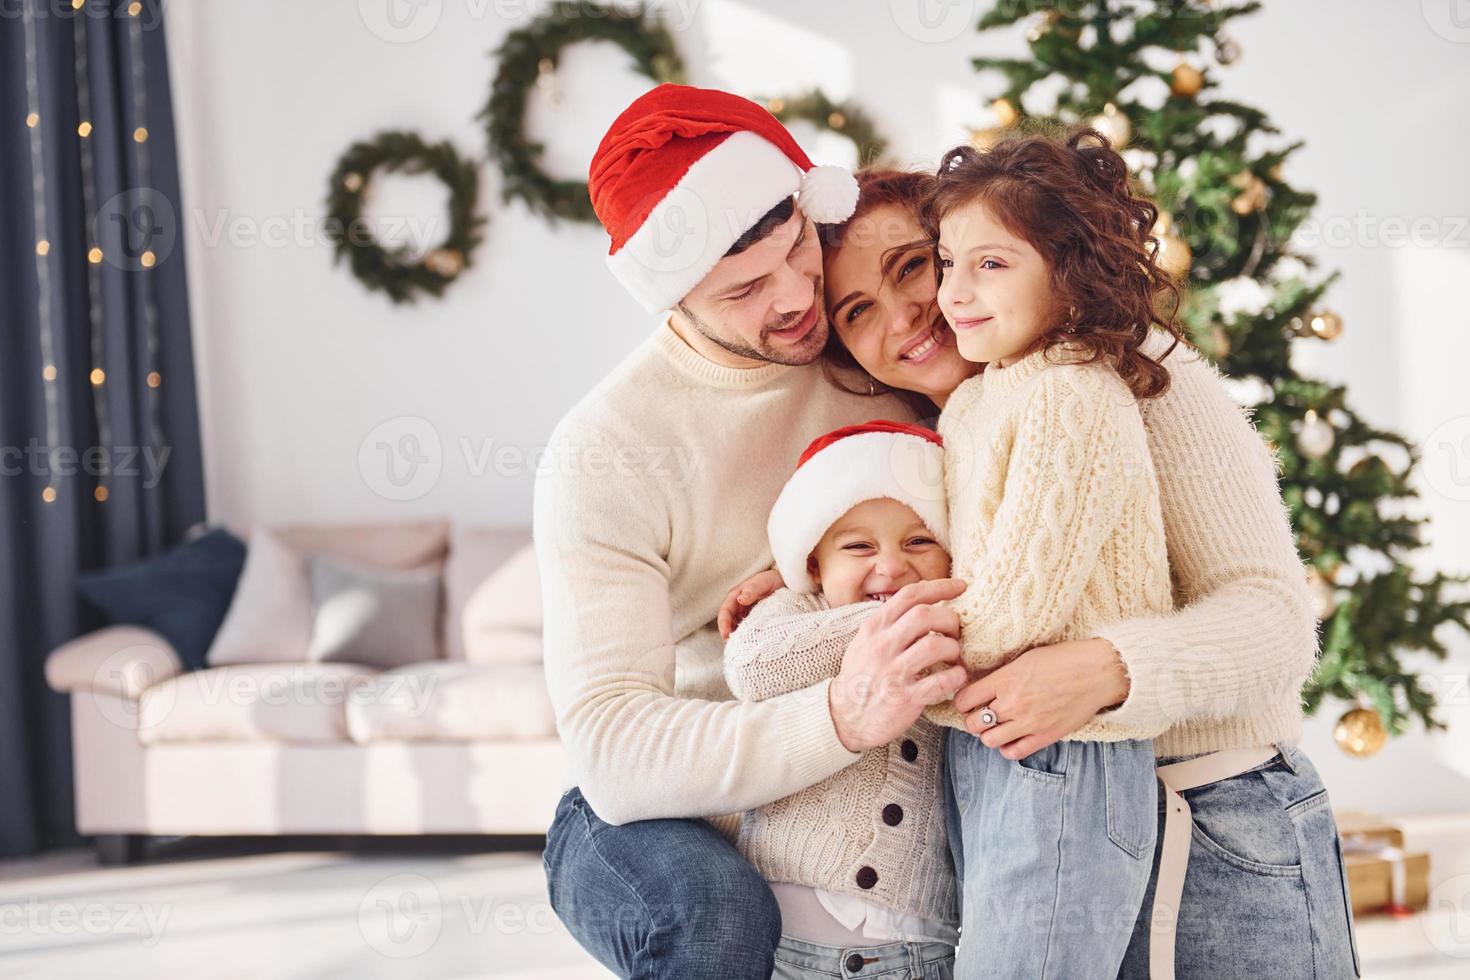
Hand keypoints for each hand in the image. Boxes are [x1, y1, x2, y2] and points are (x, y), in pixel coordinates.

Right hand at [717, 569, 786, 638]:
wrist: (786, 584)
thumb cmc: (773, 580)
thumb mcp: (763, 582)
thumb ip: (752, 590)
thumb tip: (740, 600)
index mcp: (736, 596)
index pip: (725, 611)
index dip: (723, 623)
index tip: (726, 634)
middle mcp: (738, 606)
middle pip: (728, 622)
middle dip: (728, 633)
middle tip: (733, 644)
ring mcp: (746, 614)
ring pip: (736, 627)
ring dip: (737, 636)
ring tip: (741, 646)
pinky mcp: (754, 621)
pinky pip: (747, 630)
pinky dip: (747, 636)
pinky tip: (750, 642)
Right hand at [829, 578, 970, 752]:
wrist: (845, 716)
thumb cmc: (861, 676)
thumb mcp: (865, 641)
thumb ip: (889, 621)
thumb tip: (921, 596)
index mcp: (874, 628)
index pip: (909, 596)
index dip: (939, 587)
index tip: (960, 587)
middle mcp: (882, 646)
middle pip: (925, 615)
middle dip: (950, 619)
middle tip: (955, 632)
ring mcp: (893, 672)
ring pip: (935, 645)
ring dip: (953, 648)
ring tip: (953, 657)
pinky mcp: (905, 698)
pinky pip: (942, 681)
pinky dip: (957, 676)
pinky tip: (956, 676)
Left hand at [952, 638, 1129, 760]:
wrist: (1097, 672)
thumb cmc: (1063, 659)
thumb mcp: (1024, 658)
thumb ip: (1001, 675)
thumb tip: (980, 686)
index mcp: (1005, 679)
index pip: (964, 699)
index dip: (962, 701)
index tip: (967, 700)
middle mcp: (1013, 703)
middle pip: (972, 723)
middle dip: (971, 719)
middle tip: (979, 714)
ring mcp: (1029, 722)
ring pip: (989, 740)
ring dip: (987, 734)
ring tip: (995, 726)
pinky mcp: (1045, 736)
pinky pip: (1013, 752)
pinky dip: (1006, 748)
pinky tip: (1010, 738)